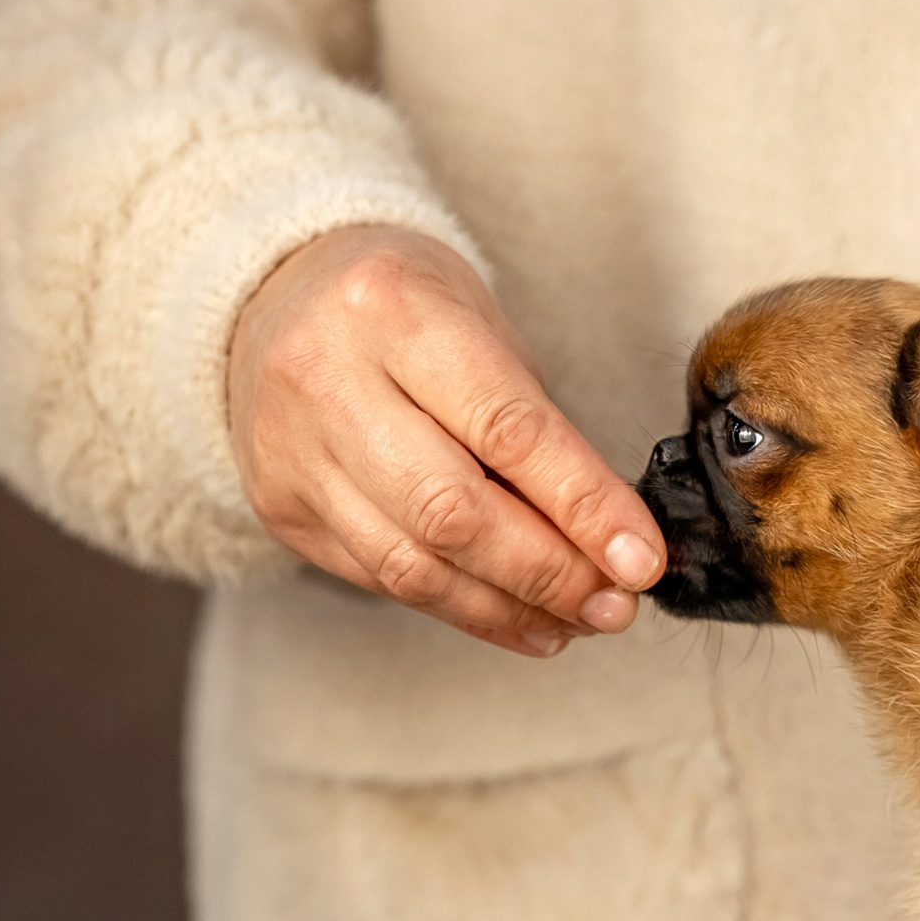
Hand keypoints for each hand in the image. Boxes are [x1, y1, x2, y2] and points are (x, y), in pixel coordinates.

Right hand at [227, 225, 664, 655]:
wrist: (277, 300)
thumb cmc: (408, 312)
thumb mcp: (483, 328)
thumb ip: (540, 429)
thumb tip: (614, 538)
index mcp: (393, 311)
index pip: (507, 429)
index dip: (584, 506)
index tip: (642, 559)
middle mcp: (327, 379)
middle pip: (451, 512)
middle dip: (550, 573)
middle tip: (616, 603)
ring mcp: (293, 450)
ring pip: (414, 564)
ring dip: (513, 606)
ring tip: (581, 619)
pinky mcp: (282, 508)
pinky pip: (384, 580)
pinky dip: (467, 610)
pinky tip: (524, 619)